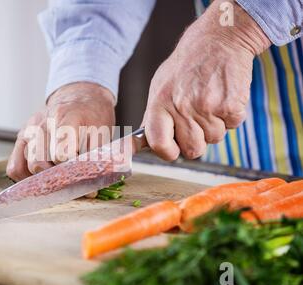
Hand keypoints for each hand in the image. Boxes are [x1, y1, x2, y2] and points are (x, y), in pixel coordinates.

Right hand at [6, 82, 115, 180]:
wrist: (80, 99)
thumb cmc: (92, 119)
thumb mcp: (101, 134)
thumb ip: (94, 159)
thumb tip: (89, 189)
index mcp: (68, 116)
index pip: (59, 150)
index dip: (67, 167)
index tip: (77, 173)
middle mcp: (43, 123)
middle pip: (38, 163)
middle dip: (54, 177)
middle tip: (69, 180)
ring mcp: (28, 130)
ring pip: (26, 167)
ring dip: (42, 179)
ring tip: (58, 177)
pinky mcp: (20, 138)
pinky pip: (15, 168)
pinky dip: (27, 177)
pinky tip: (43, 175)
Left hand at [142, 0, 270, 159]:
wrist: (217, 41)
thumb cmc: (186, 66)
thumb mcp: (160, 87)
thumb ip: (154, 117)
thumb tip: (143, 145)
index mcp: (160, 103)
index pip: (158, 143)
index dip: (167, 152)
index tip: (172, 150)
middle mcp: (182, 107)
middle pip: (192, 150)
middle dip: (197, 141)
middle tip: (197, 121)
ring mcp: (207, 107)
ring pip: (215, 139)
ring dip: (215, 126)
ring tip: (210, 101)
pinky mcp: (231, 105)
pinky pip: (233, 126)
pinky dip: (231, 116)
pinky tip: (223, 96)